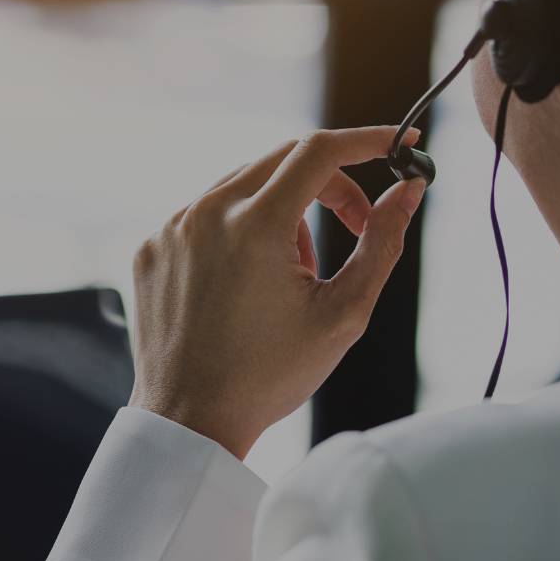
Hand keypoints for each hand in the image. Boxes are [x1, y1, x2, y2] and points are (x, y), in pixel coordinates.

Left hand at [128, 126, 425, 459]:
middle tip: (355, 226)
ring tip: (290, 278)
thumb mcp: (342, 314)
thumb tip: (408, 190)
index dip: (368, 140)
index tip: (399, 145)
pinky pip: (205, 216)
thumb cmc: (267, 377)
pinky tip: (244, 287)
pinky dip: (237, 233)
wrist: (190, 419)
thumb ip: (382, 242)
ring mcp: (170, 230)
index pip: (319, 150)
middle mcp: (204, 214)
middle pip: (283, 160)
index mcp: (254, 224)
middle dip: (330, 185)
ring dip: (282, 214)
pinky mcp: (151, 249)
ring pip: (243, 186)